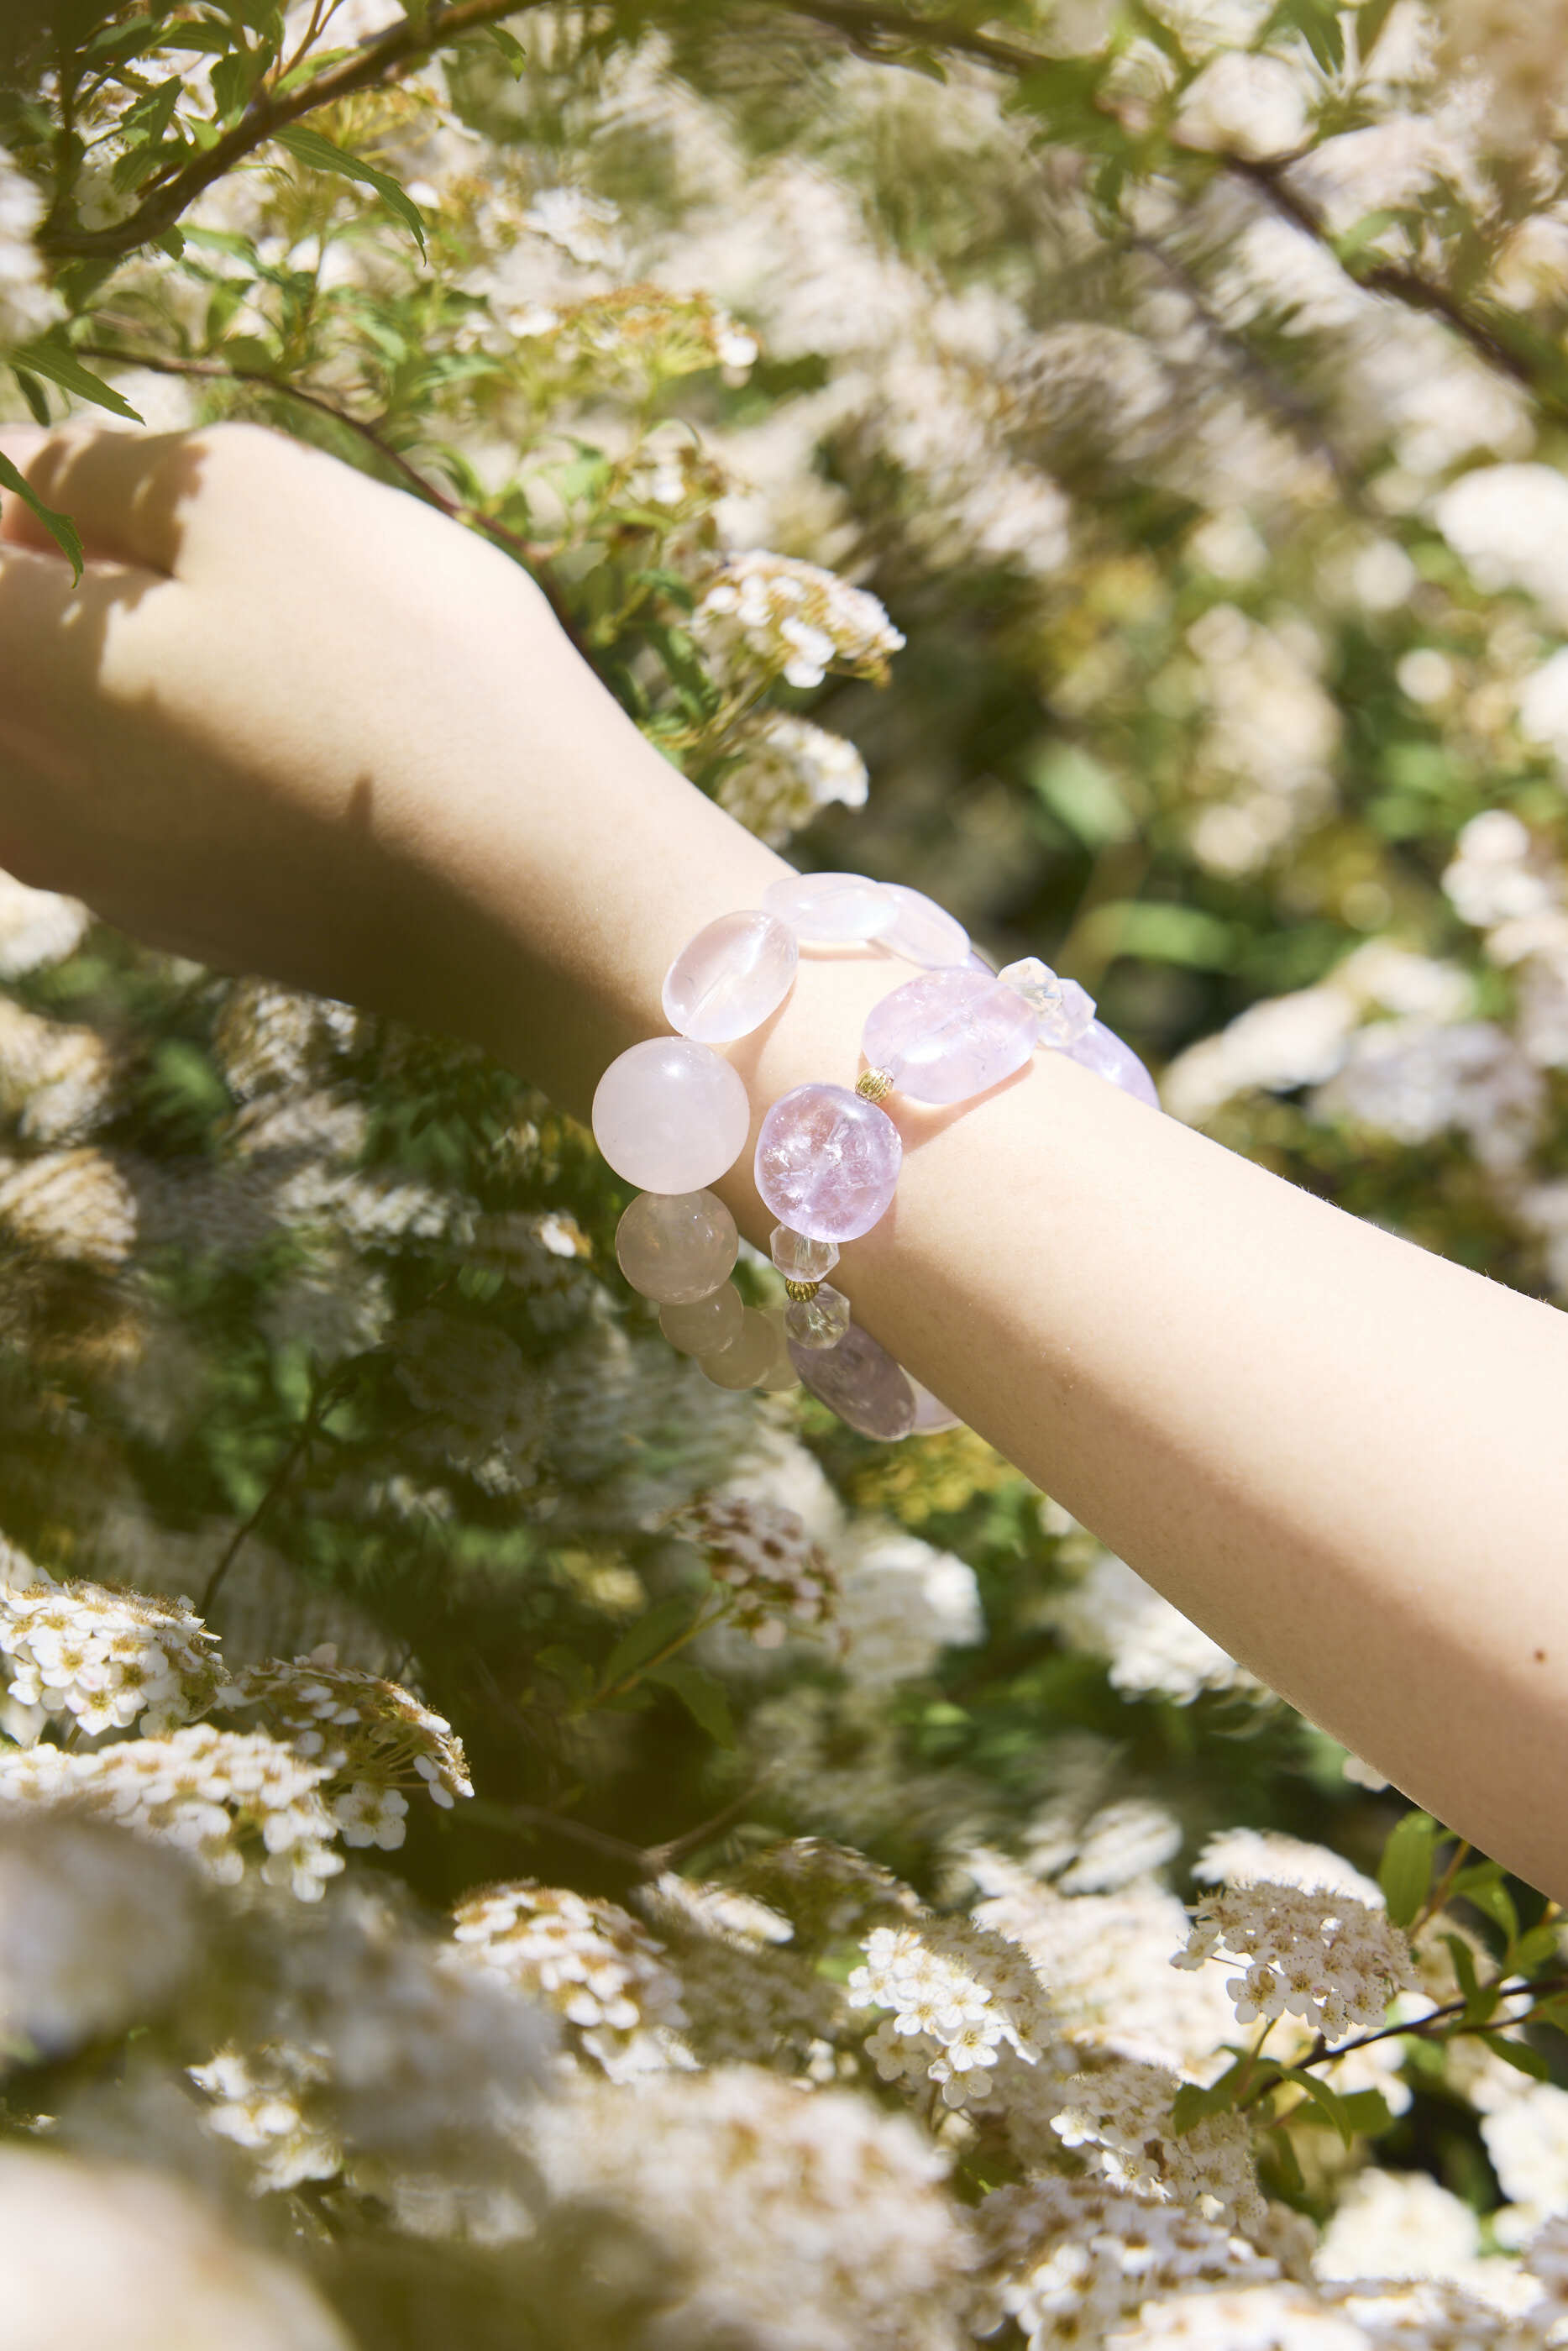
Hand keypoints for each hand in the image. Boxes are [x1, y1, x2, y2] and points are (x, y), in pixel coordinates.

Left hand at [0, 421, 589, 1038]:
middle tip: (182, 539)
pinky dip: (171, 747)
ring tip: (259, 633)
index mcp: (10, 671)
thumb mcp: (255, 498)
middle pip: (3, 652)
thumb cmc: (408, 673)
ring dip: (117, 667)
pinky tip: (293, 731)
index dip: (16, 499)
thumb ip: (97, 469)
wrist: (547, 902)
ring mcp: (98, 879)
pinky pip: (124, 806)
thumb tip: (15, 484)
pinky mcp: (185, 926)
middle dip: (58, 582)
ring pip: (49, 739)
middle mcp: (18, 797)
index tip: (115, 480)